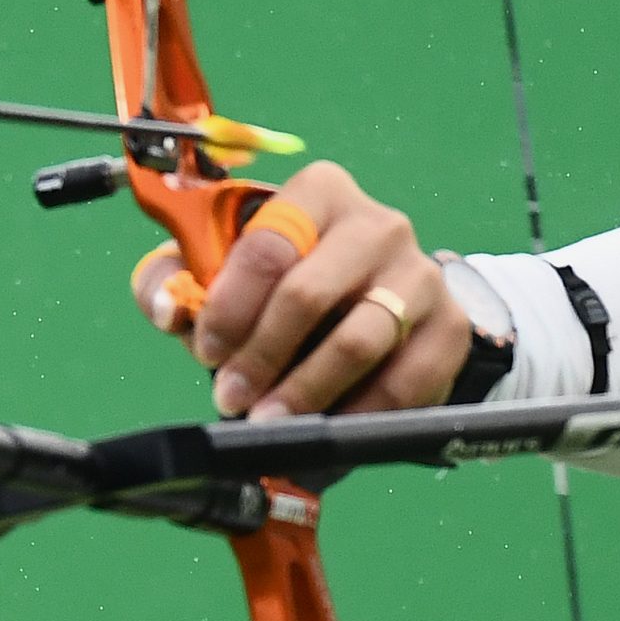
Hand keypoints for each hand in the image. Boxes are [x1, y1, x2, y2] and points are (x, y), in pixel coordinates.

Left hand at [133, 161, 471, 418]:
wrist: (378, 296)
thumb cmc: (287, 280)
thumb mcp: (224, 267)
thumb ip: (176, 280)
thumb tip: (170, 310)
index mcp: (319, 192)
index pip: (268, 246)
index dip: (229, 307)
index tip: (208, 351)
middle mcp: (378, 223)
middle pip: (310, 294)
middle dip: (261, 356)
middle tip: (233, 399)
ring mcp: (421, 275)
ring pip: (358, 342)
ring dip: (305, 393)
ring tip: (271, 422)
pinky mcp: (449, 327)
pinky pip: (404, 383)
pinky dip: (358, 415)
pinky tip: (327, 428)